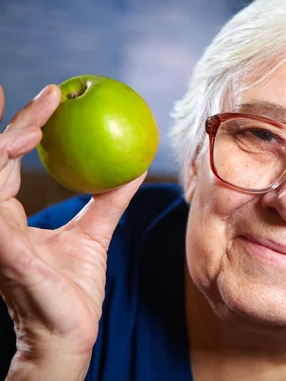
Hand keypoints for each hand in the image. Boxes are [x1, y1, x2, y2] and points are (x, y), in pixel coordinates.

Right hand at [0, 85, 144, 378]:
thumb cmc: (73, 288)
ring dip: (6, 140)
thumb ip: (108, 200)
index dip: (25, 125)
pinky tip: (27, 143)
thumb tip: (134, 167)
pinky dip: (2, 168)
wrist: (68, 332)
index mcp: (7, 216)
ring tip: (42, 116)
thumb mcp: (95, 233)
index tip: (58, 96)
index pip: (7, 160)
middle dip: (15, 119)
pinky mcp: (1, 249)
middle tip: (52, 92)